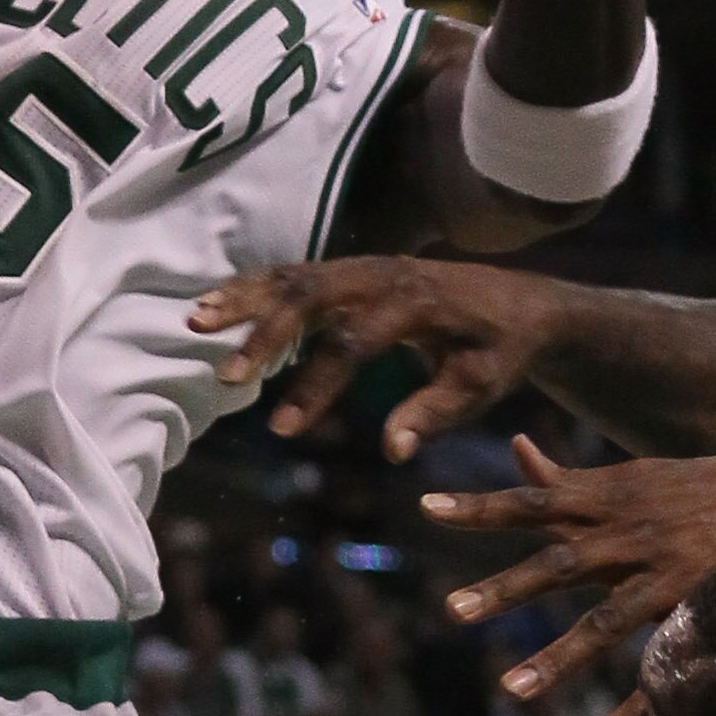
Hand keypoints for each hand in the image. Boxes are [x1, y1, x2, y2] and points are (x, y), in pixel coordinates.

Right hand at [190, 255, 568, 457]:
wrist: (521, 300)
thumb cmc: (500, 349)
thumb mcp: (481, 384)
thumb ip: (435, 413)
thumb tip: (392, 449)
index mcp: (417, 301)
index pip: (354, 342)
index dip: (315, 386)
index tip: (282, 430)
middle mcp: (381, 273)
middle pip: (308, 295)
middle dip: (263, 334)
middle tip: (226, 375)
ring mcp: (360, 266)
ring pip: (291, 276)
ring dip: (243, 298)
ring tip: (195, 321)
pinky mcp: (348, 270)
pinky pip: (292, 274)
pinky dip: (251, 288)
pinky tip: (213, 305)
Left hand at [425, 438, 715, 699]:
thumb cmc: (689, 491)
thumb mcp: (628, 478)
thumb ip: (567, 478)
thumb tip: (515, 446)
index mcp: (604, 505)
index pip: (530, 503)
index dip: (480, 506)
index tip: (425, 508)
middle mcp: (626, 540)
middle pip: (558, 565)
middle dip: (507, 587)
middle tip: (453, 610)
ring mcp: (662, 579)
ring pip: (604, 623)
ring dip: (557, 657)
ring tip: (510, 689)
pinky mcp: (692, 611)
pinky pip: (663, 664)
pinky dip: (636, 702)